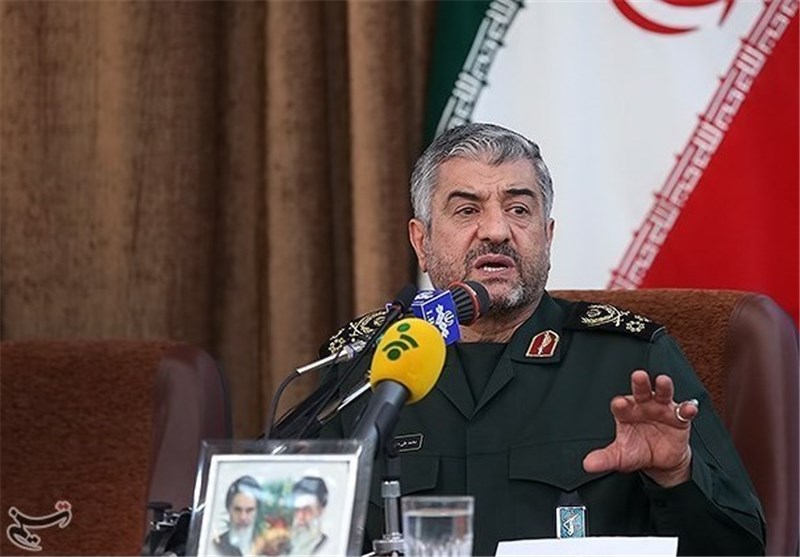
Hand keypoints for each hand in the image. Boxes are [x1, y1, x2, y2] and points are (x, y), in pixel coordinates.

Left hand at [582, 370, 697, 486]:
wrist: (661, 461)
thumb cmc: (637, 452)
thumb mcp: (620, 457)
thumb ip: (605, 458)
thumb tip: (587, 465)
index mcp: (625, 413)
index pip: (621, 405)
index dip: (620, 404)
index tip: (619, 403)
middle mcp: (643, 406)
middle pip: (641, 392)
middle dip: (640, 384)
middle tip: (638, 376)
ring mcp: (661, 409)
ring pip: (662, 394)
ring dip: (663, 387)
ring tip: (663, 381)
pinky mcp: (679, 418)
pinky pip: (684, 411)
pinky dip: (687, 408)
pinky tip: (688, 408)